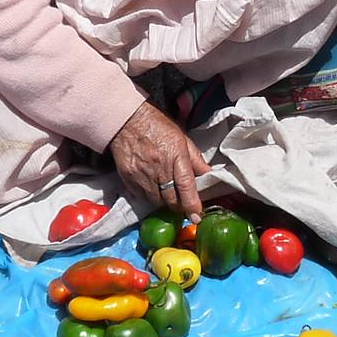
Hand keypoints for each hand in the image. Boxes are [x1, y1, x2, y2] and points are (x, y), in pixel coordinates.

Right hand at [109, 102, 208, 219]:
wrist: (128, 120)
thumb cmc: (157, 127)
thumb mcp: (182, 139)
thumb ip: (196, 159)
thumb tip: (208, 174)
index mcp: (175, 156)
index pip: (186, 186)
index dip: (192, 204)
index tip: (196, 216)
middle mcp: (159, 168)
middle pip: (171, 200)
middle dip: (179, 206)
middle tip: (183, 204)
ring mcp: (142, 175)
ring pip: (156, 201)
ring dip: (164, 202)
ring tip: (166, 192)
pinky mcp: (128, 178)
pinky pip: (141, 196)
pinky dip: (148, 196)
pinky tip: (152, 186)